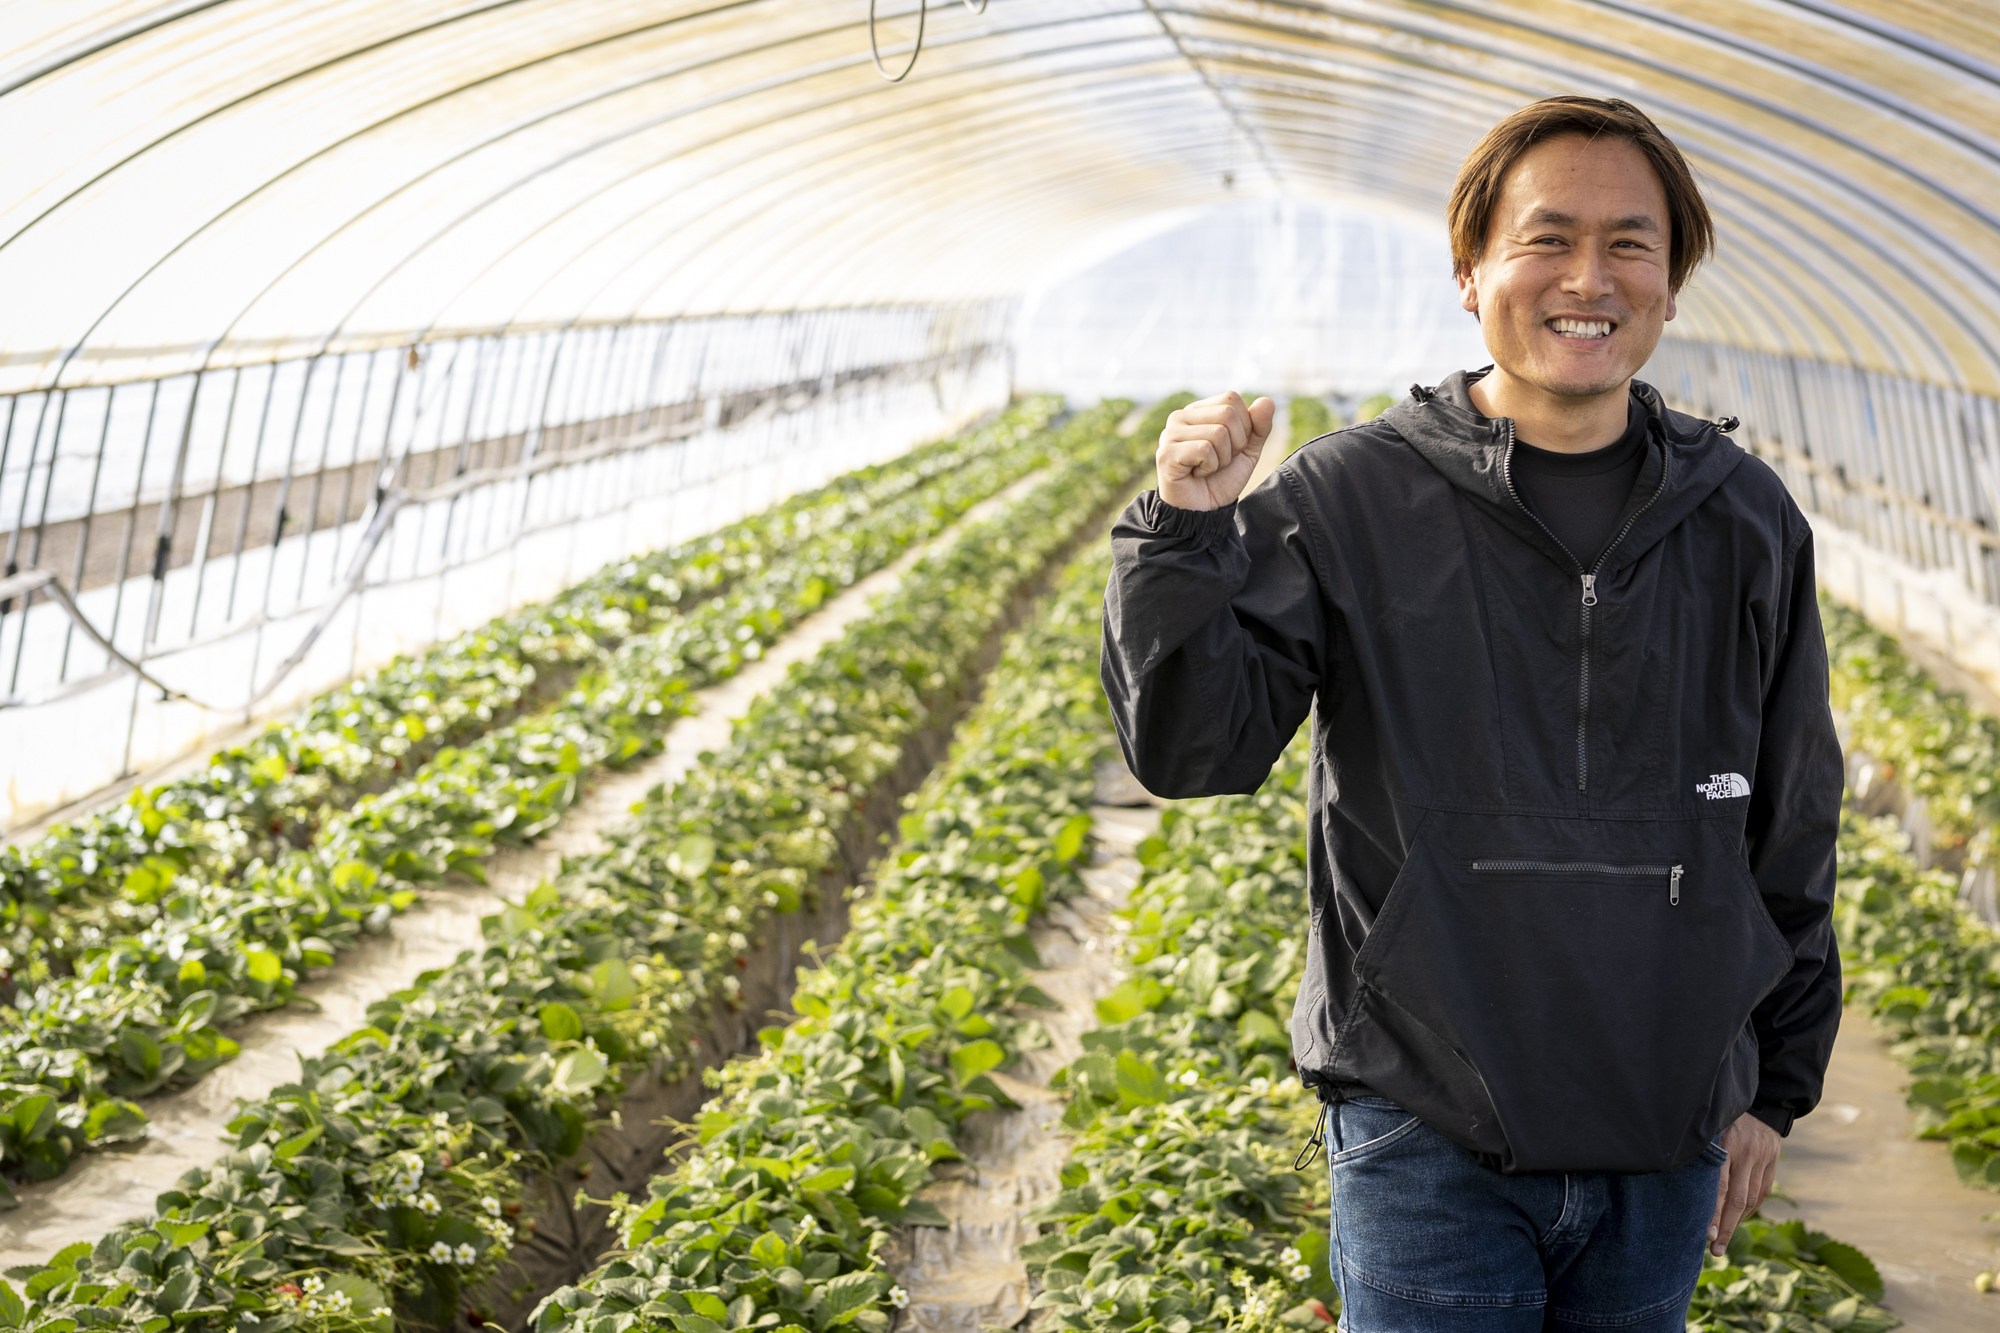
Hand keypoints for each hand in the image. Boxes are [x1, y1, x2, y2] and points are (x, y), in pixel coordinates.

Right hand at [1156, 391, 1276, 511]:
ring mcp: (1170, 434)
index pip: (1231, 399)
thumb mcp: (1247, 451)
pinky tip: (1197, 474)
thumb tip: (1267, 401)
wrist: (1204, 511)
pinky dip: (1210, 467)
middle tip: (1219, 461)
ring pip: (1218, 432)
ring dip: (1222, 459)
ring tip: (1207, 469)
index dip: (1243, 426)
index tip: (1230, 447)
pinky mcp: (1167, 453)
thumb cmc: (1221, 479)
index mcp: (1198, 411)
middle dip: (1234, 444)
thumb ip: (1259, 426)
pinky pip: (1204, 450)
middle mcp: (1180, 417)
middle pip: (1227, 413)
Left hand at [1709, 1112, 1780, 1255]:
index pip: (1720, 1187)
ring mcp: (1763, 1158)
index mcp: (1727, 1143)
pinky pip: (1762, 1192)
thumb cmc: (1720, 1110)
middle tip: (1715, 1251)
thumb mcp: (1706, 1122)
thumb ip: (1696, 1145)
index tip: (1705, 1234)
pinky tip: (1738, 1219)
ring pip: (1752, 1199)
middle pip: (1737, 1200)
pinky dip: (1750, 1209)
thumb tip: (1672, 1167)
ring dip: (1738, 1222)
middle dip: (1725, 1228)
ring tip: (1723, 1241)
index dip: (1713, 1212)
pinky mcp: (1773, 1162)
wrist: (1760, 1098)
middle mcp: (1747, 1153)